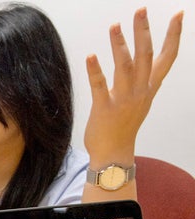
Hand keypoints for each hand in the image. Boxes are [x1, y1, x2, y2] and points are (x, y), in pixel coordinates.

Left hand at [84, 8, 182, 166]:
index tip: (179, 15)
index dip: (174, 36)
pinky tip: (91, 56)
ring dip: (120, 45)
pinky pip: (100, 87)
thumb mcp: (142, 99)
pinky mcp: (105, 109)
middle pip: (146, 56)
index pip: (167, 57)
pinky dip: (96, 71)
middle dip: (144, 32)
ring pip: (125, 67)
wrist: (114, 152)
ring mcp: (124, 100)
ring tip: (114, 25)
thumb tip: (150, 60)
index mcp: (150, 87)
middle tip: (140, 10)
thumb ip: (146, 79)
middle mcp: (140, 91)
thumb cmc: (124, 124)